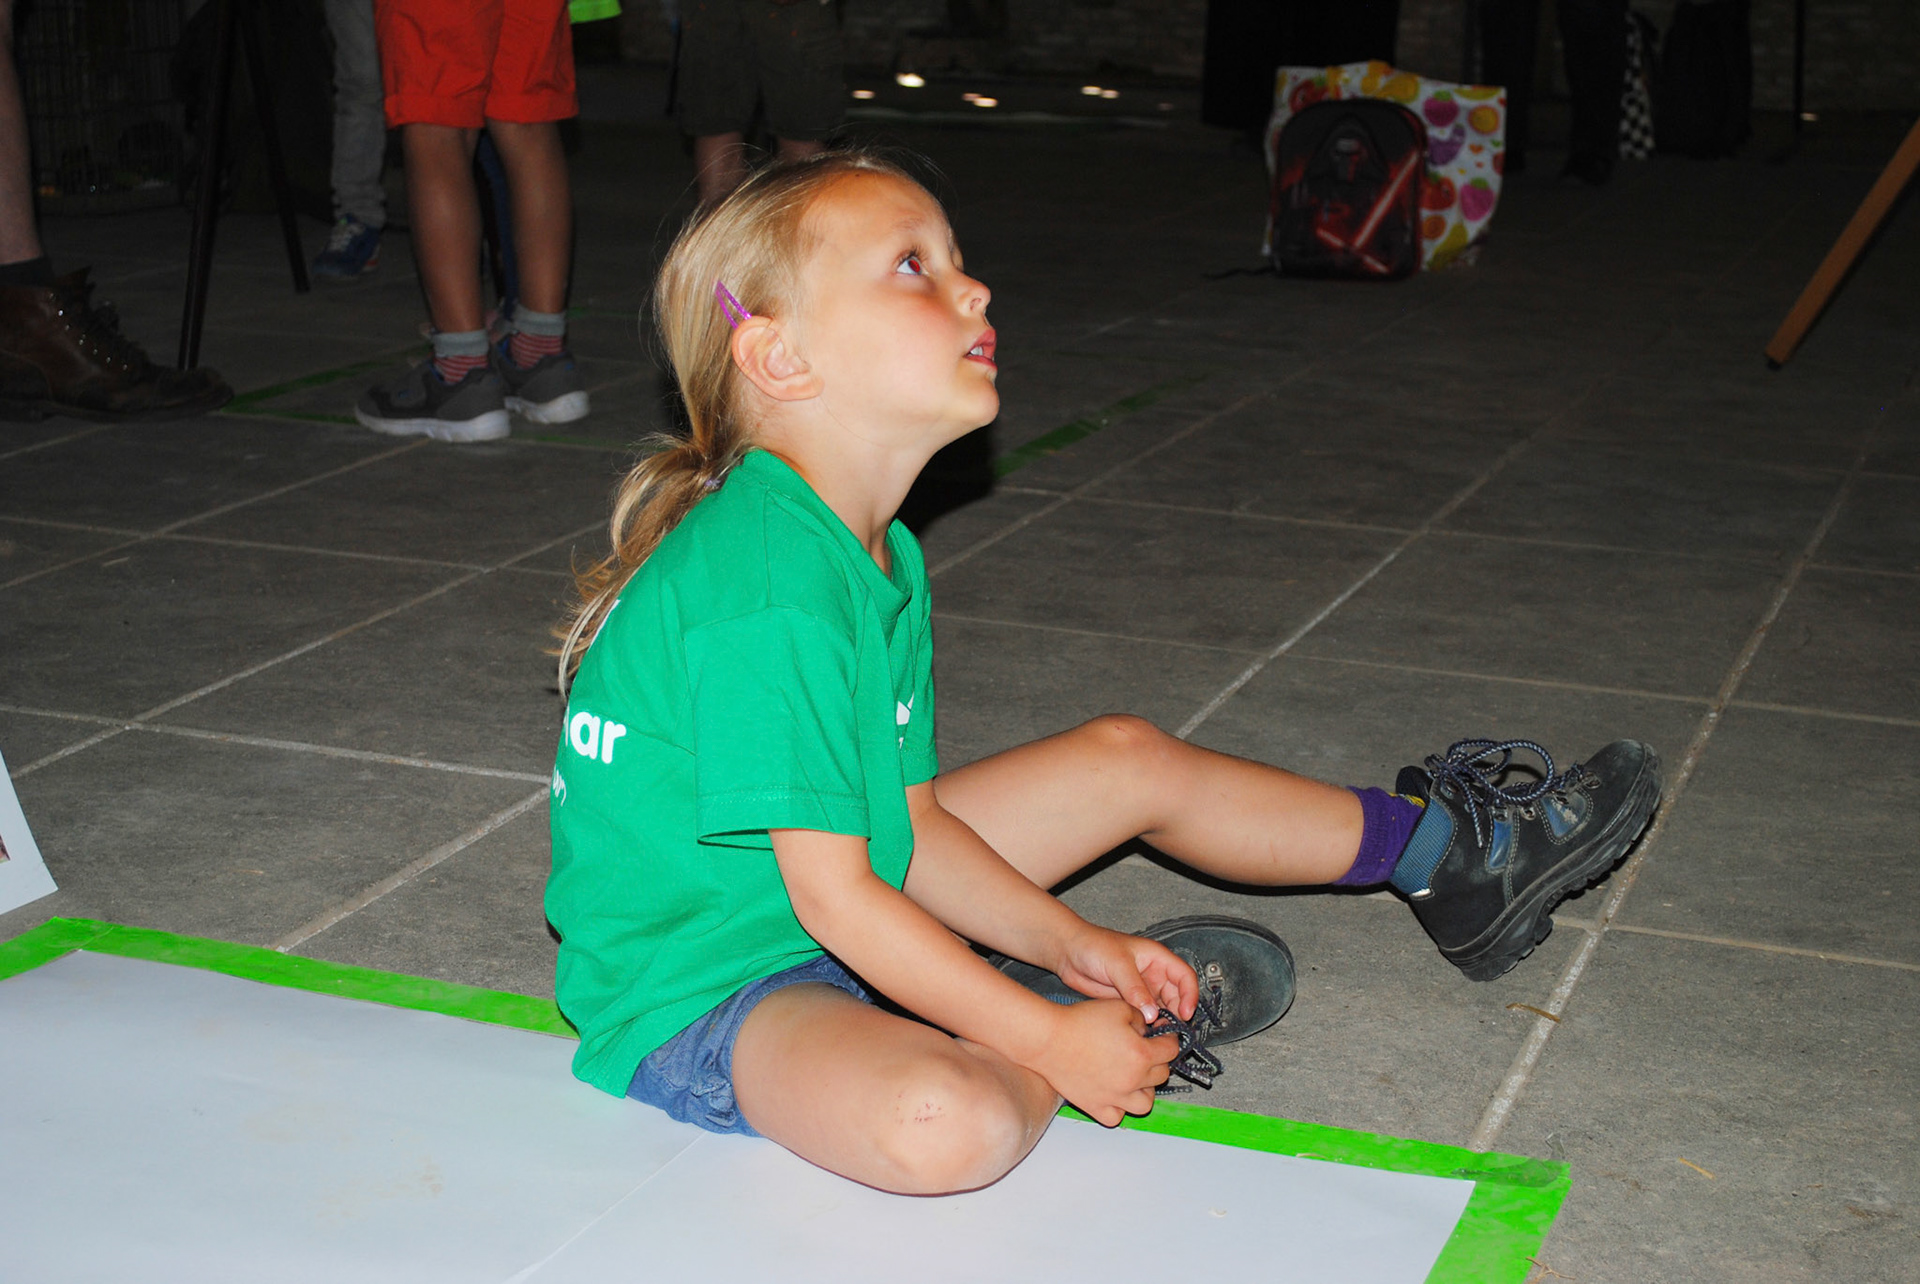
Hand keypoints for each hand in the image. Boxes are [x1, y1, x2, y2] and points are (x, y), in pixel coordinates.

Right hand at [1029, 997, 1179, 1126]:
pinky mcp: (1095, 1107)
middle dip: (1158, 1060)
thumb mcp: (1119, 1007)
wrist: (1049, 1039)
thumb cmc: (1080, 1022)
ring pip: (1145, 1103)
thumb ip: (1141, 1018)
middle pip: (1161, 1075)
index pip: (1171, 1050)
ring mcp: (1114, 1098)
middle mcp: (1132, 1080)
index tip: (1163, 1035)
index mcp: (1141, 1054)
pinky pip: (1118, 1117)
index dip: (1169, 1038)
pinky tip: (1114, 1093)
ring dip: (1144, 1089)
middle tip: (1145, 1050)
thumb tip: (1150, 1029)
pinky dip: (1120, 1108)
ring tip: (1133, 1075)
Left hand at [1049, 926, 1197, 1024]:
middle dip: (1177, 1014)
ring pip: (1161, 1009)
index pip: (1185, 977)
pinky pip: (1144, 1016)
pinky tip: (1143, 1034)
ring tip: (1158, 1035)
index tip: (1186, 1012)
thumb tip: (1152, 1013)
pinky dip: (1146, 1026)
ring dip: (1162, 1022)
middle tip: (1172, 1031)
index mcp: (1157, 958)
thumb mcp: (1118, 964)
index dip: (1190, 995)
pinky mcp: (1128, 1002)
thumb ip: (1135, 988)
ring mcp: (1141, 989)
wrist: (1068, 952)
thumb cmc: (1093, 945)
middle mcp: (1152, 974)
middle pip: (1176, 997)